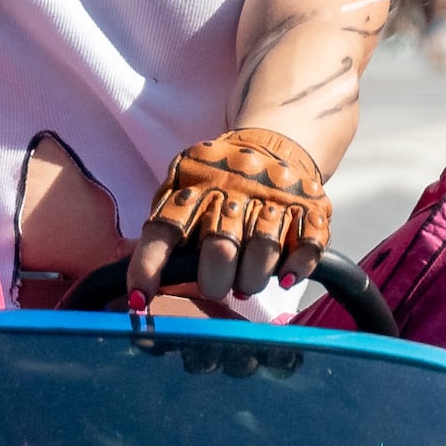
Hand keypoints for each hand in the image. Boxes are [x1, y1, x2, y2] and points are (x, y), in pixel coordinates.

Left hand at [129, 129, 332, 308]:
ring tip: (246, 283)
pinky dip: (295, 269)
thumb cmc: (216, 185)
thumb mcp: (181, 192)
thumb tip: (136, 289)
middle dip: (214, 282)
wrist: (270, 146)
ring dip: (252, 280)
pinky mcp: (309, 209)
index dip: (147, 269)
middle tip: (216, 287)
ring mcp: (272, 200)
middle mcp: (232, 193)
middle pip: (220, 249)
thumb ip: (163, 233)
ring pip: (263, 252)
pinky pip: (307, 247)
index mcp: (192, 190)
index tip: (138, 300)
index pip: (162, 232)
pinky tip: (284, 276)